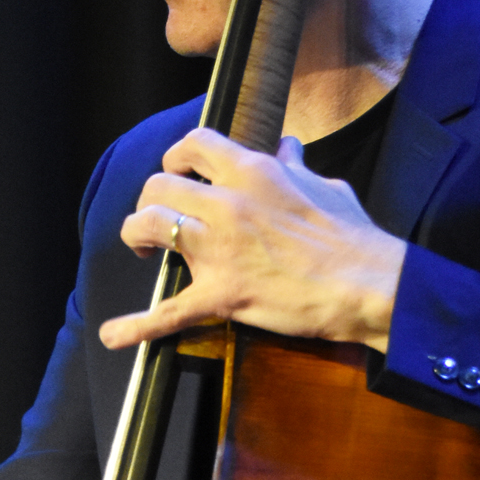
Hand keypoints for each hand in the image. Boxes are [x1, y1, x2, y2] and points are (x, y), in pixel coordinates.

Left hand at [99, 128, 406, 352]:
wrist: (367, 284)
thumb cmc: (352, 238)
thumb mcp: (326, 187)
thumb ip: (297, 167)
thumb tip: (289, 148)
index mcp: (253, 172)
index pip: (196, 144)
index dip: (178, 155)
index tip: (179, 169)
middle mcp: (227, 203)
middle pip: (159, 185)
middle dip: (152, 199)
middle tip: (160, 216)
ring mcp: (219, 249)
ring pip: (150, 226)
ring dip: (137, 234)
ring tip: (141, 247)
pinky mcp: (221, 294)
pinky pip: (168, 312)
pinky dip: (136, 326)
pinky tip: (112, 335)